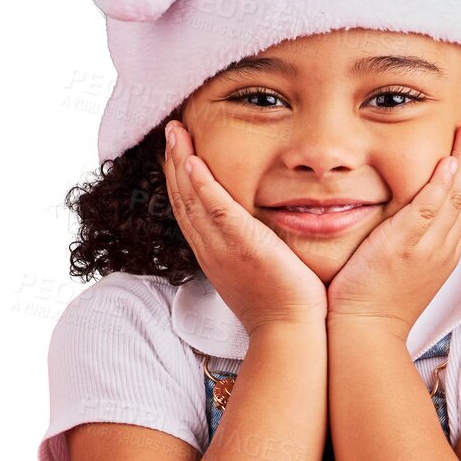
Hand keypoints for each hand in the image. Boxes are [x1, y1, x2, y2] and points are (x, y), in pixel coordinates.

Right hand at [163, 120, 326, 333]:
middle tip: (171, 129)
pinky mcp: (241, 245)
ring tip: (176, 132)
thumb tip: (262, 234)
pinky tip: (193, 161)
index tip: (178, 151)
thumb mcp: (260, 271)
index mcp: (213, 254)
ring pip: (190, 199)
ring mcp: (221, 248)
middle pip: (182, 199)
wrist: (288, 331)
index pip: (189, 210)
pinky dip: (201, 185)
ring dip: (180, 163)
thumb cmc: (283, 306)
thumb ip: (255, 248)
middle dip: (173, 162)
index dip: (180, 179)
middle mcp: (210, 249)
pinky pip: (215, 209)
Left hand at [325, 114, 460, 338]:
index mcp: (444, 252)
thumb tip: (408, 221)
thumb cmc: (374, 304)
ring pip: (456, 198)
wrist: (365, 334)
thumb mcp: (404, 269)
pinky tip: (448, 161)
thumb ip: (411, 241)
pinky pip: (429, 212)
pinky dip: (441, 185)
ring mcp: (427, 249)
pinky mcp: (404, 249)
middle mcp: (443, 249)